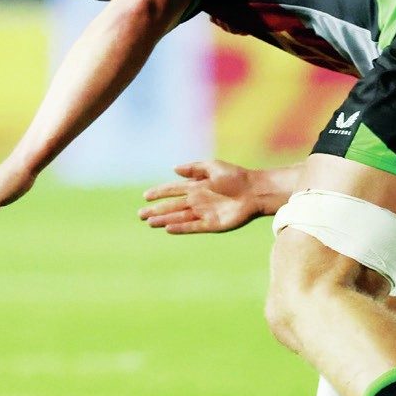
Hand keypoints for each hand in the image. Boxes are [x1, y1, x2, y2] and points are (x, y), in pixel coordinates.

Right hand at [138, 160, 263, 233]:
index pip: (173, 190)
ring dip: (164, 219)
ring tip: (150, 222)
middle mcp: (197, 200)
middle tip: (141, 214)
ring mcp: (203, 213)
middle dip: (157, 210)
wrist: (254, 191)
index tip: (145, 196)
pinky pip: (192, 226)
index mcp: (196, 186)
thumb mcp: (214, 167)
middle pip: (172, 206)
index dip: (159, 192)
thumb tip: (175, 169)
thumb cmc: (236, 176)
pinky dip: (180, 227)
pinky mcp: (211, 224)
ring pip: (179, 217)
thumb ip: (194, 168)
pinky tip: (168, 228)